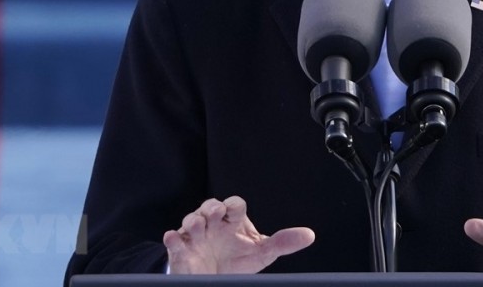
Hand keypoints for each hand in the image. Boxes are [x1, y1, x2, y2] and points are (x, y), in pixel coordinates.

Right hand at [163, 196, 315, 273]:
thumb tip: (309, 235)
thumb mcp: (262, 252)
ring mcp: (196, 236)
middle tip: (215, 214)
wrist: (214, 277)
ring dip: (194, 221)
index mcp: (233, 221)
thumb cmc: (237, 259)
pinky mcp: (181, 250)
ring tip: (198, 227)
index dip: (233, 206)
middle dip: (211, 208)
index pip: (234, 205)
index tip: (234, 212)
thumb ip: (283, 243)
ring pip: (191, 220)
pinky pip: (174, 241)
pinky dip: (173, 239)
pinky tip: (175, 238)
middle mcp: (214, 224)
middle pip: (210, 206)